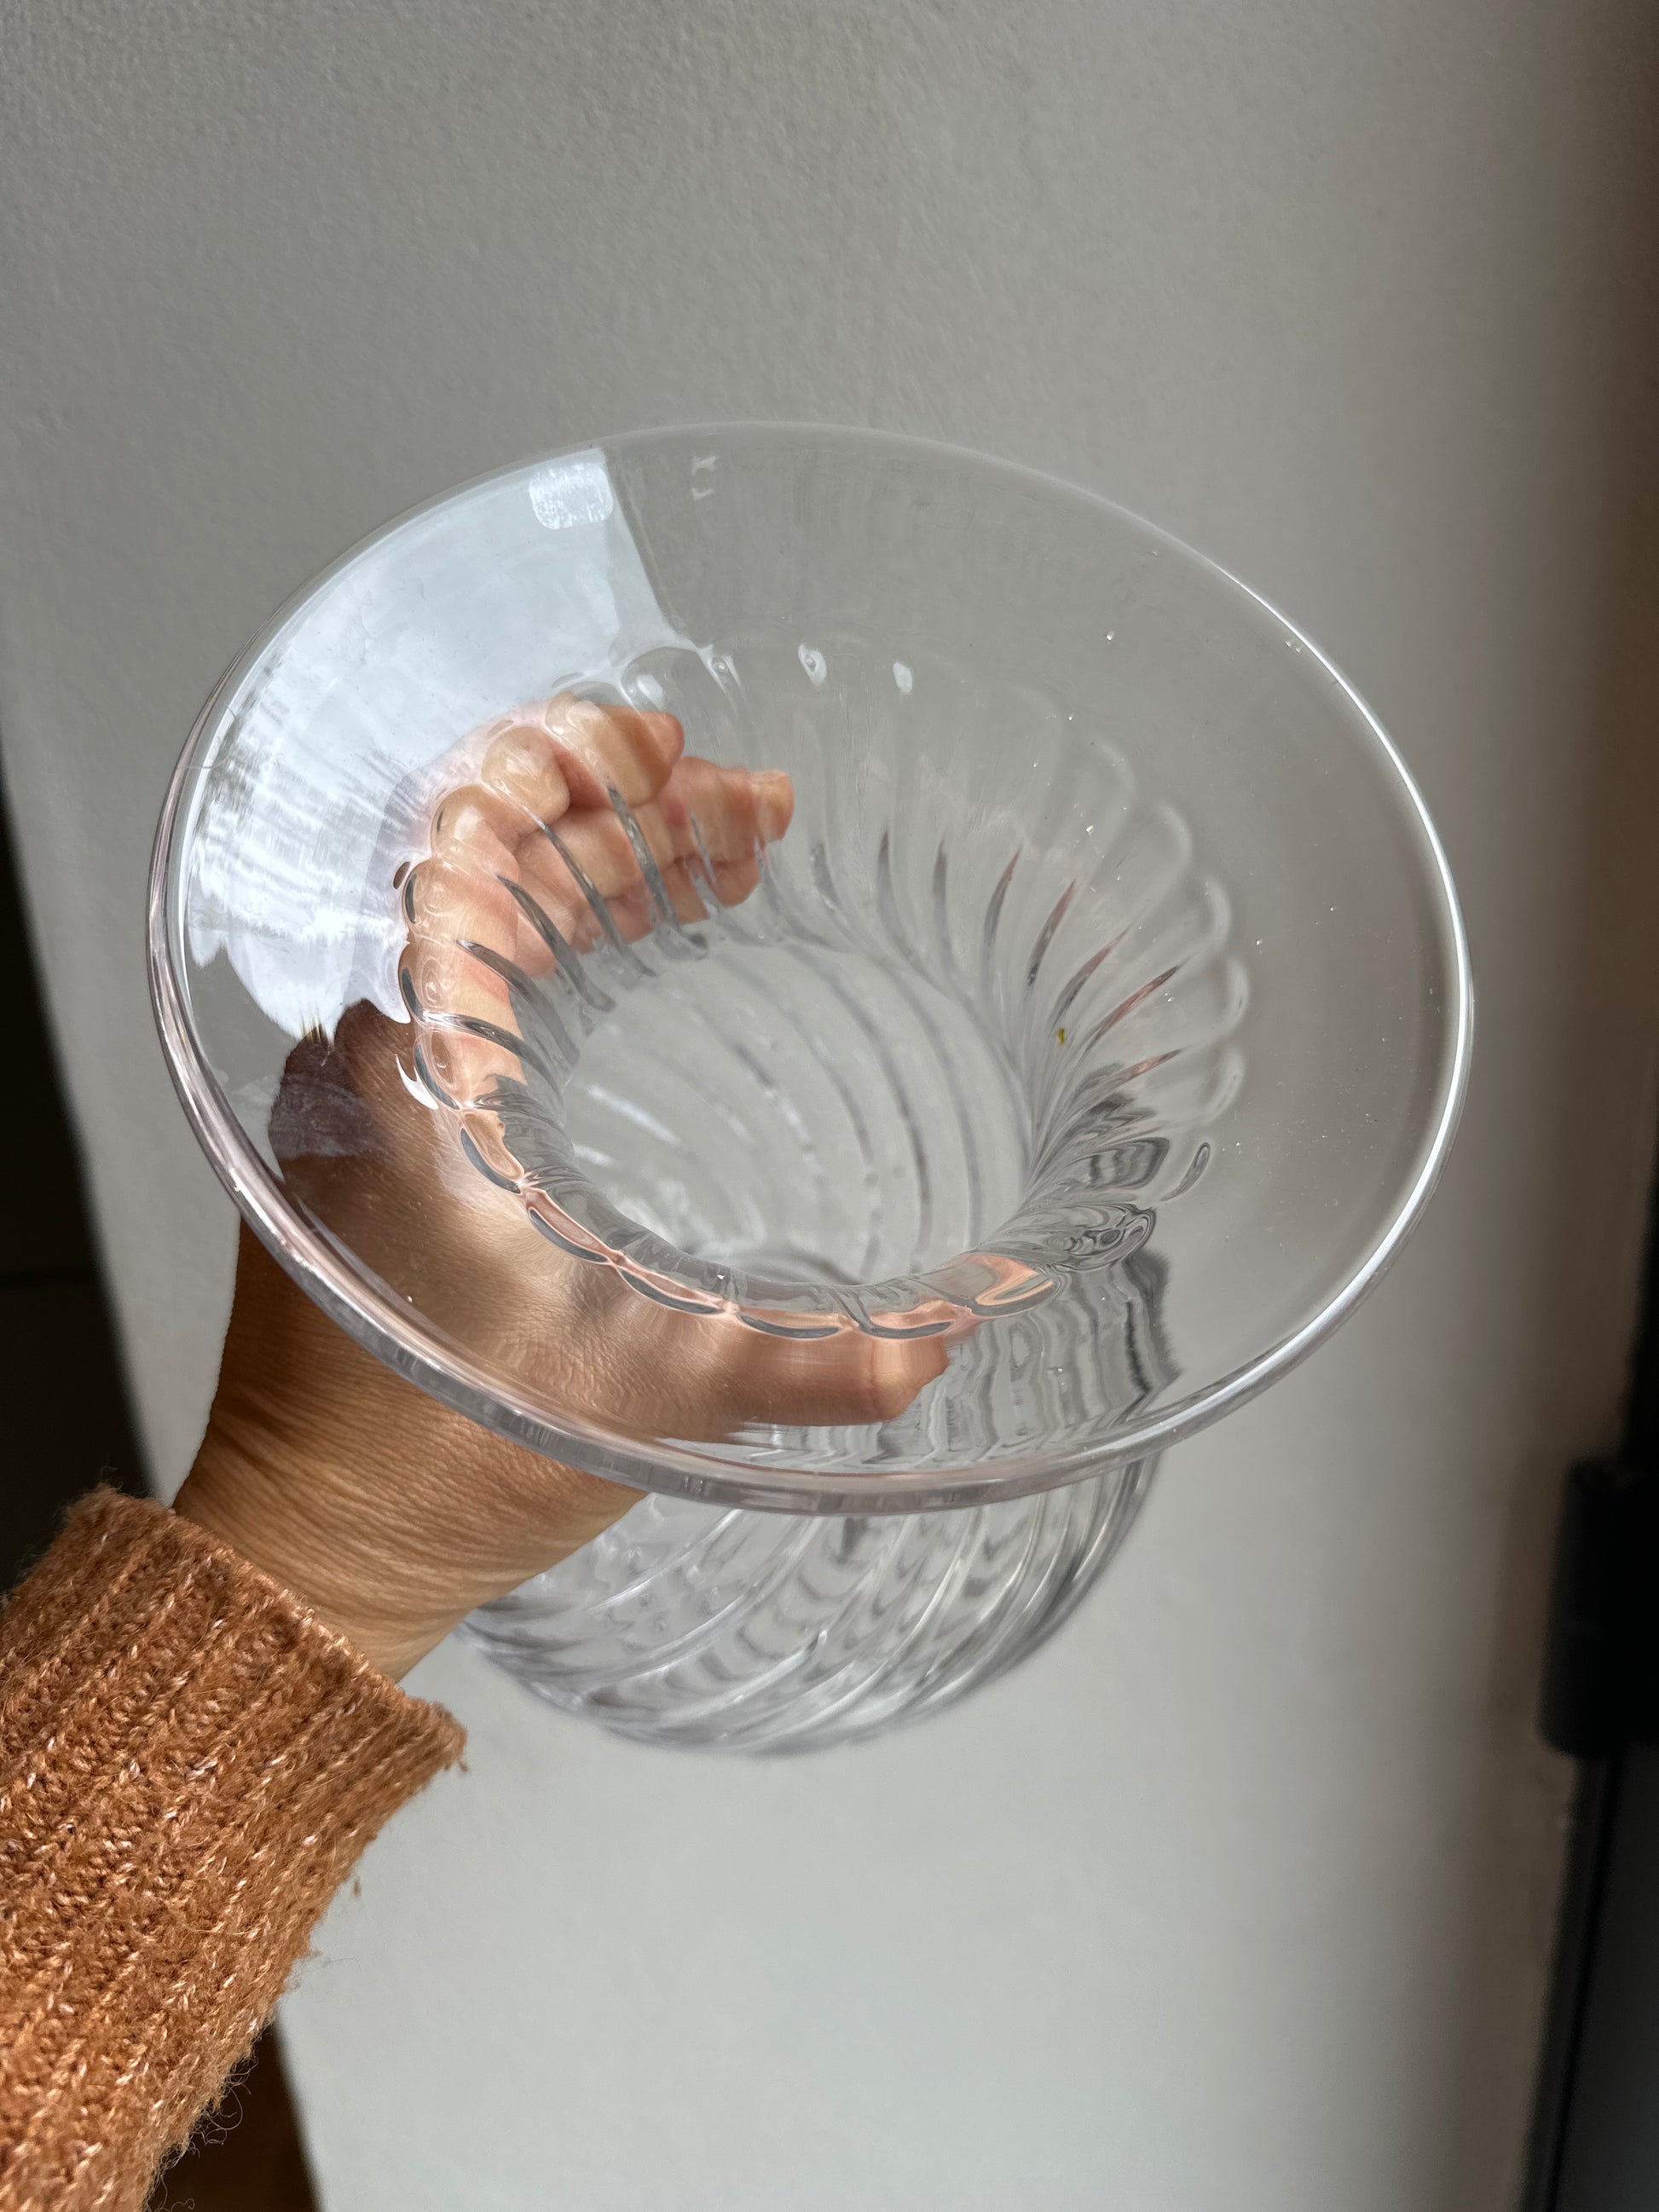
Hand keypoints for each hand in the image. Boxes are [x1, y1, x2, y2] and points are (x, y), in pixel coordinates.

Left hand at [175, 697, 945, 1677]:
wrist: (318, 1553)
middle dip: (623, 816)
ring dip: (596, 877)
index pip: (460, 842)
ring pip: (475, 922)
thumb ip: (810, 1364)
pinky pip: (463, 988)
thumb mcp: (645, 1397)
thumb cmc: (435, 1463)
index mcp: (401, 1069)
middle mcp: (358, 1055)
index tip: (672, 746)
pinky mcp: (377, 1142)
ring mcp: (360, 1095)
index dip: (565, 762)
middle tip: (750, 815)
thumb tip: (953, 1336)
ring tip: (717, 866)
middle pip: (482, 865)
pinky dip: (553, 949)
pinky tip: (637, 958)